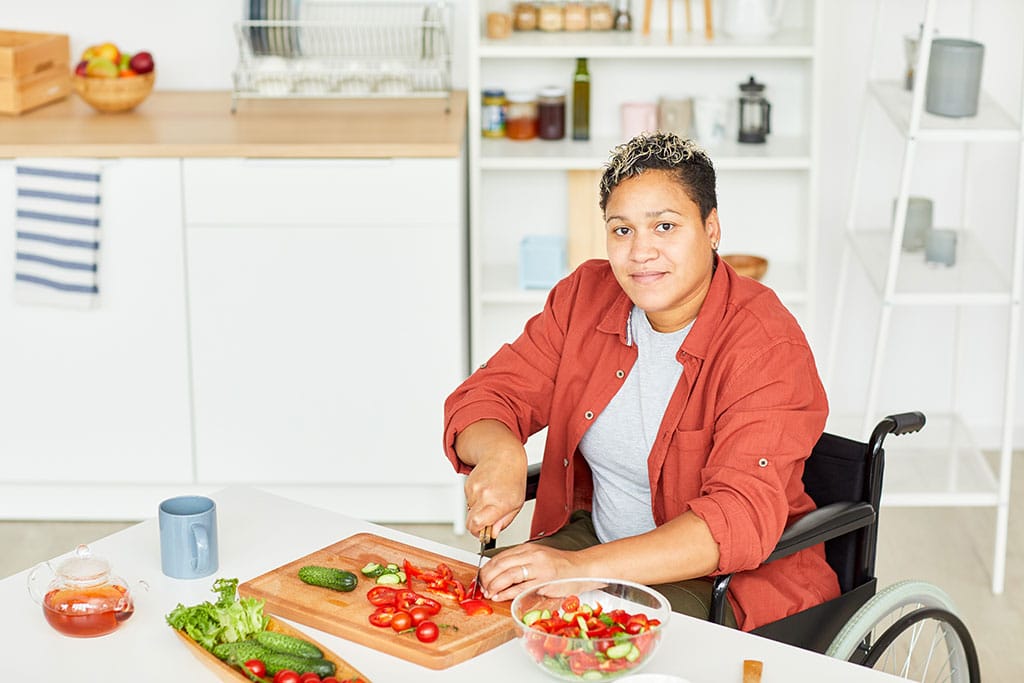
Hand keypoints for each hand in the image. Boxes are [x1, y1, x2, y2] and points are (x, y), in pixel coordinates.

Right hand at [457, 420, 528, 538]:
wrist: (503, 455)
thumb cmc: (513, 478)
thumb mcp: (516, 504)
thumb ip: (503, 521)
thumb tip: (492, 533)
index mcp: (498, 502)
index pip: (477, 525)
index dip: (479, 533)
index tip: (484, 533)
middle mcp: (484, 496)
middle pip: (469, 522)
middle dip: (476, 525)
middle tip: (486, 520)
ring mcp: (474, 489)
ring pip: (470, 510)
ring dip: (478, 509)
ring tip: (491, 498)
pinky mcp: (468, 484)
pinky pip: (469, 500)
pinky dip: (476, 499)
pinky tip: (486, 490)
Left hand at [478, 543, 576, 601]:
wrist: (583, 569)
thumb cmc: (561, 566)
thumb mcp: (538, 558)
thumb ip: (521, 563)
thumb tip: (500, 574)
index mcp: (528, 549)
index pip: (500, 557)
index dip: (487, 568)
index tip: (481, 578)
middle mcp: (532, 556)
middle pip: (501, 565)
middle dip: (487, 577)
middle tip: (482, 587)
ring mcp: (538, 568)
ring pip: (508, 575)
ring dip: (494, 585)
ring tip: (488, 593)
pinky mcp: (544, 581)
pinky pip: (521, 587)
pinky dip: (507, 593)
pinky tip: (499, 596)